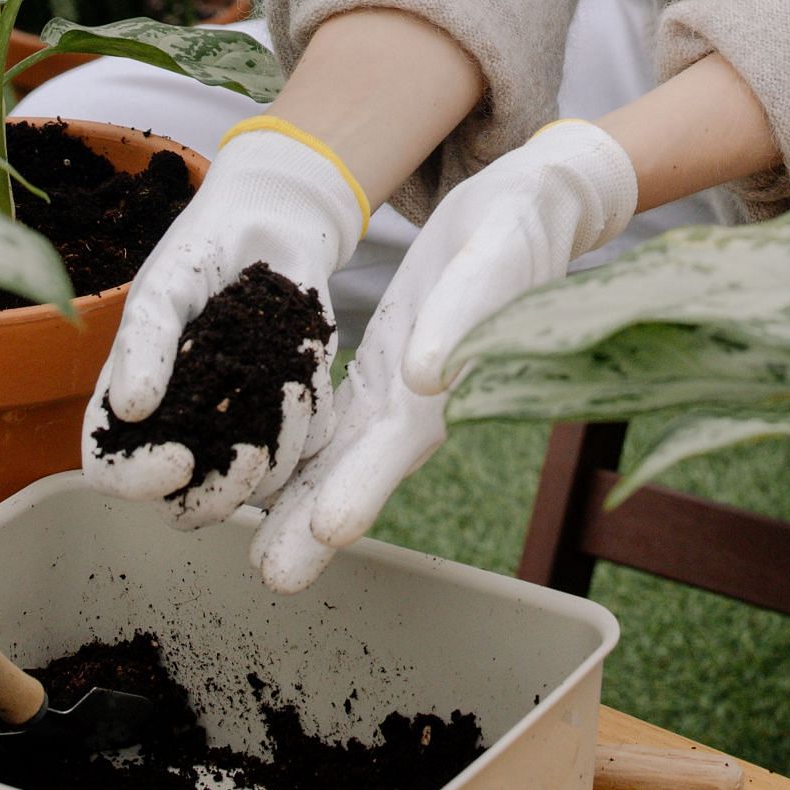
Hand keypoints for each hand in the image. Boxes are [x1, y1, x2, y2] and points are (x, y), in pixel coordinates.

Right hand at [82, 124, 363, 525]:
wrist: (273, 228)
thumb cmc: (202, 255)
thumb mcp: (166, 287)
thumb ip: (144, 341)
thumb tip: (130, 409)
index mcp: (133, 406)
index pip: (114, 472)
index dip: (139, 482)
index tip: (178, 460)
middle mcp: (183, 430)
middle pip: (186, 507)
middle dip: (219, 496)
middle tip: (251, 455)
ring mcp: (238, 430)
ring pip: (254, 488)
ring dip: (278, 453)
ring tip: (290, 387)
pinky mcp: (292, 419)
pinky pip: (306, 451)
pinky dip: (311, 424)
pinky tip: (306, 377)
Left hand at [250, 120, 637, 590]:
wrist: (531, 211)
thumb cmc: (516, 233)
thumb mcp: (490, 262)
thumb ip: (459, 322)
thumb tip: (425, 377)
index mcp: (448, 379)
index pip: (398, 443)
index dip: (363, 486)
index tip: (328, 532)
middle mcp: (420, 400)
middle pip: (362, 469)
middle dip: (317, 523)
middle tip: (272, 577)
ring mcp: (401, 391)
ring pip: (343, 456)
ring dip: (301, 502)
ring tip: (258, 551)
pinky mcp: (384, 371)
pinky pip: (338, 422)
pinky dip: (303, 454)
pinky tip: (263, 476)